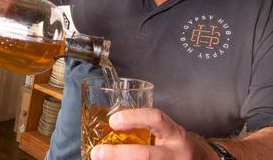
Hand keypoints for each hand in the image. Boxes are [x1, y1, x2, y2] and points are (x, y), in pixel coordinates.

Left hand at [90, 108, 210, 159]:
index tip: (113, 120)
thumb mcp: (166, 132)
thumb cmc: (175, 144)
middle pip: (146, 155)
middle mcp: (175, 153)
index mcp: (174, 134)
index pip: (156, 119)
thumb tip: (108, 127)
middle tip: (97, 152)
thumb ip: (144, 128)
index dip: (134, 117)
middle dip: (118, 154)